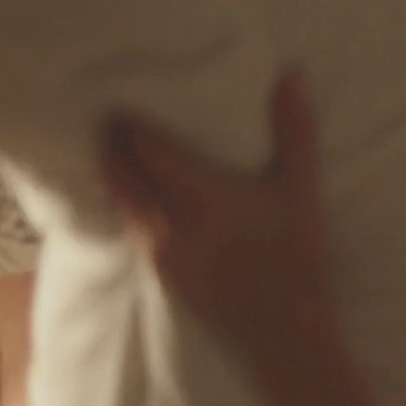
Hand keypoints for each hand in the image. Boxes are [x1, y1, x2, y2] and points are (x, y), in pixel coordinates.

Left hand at [98, 70, 335, 373]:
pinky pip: (133, 230)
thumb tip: (289, 75)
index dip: (132, 129)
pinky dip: (126, 208)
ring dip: (114, 178)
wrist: (283, 330)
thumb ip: (293, 130)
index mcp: (201, 198)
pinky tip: (129, 200)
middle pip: (124, 178)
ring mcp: (161, 252)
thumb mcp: (299, 190)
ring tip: (110, 155)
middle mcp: (170, 225)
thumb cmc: (294, 256)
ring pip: (124, 205)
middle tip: (105, 124)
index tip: (122, 108)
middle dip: (113, 150)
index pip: (149, 153)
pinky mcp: (161, 274)